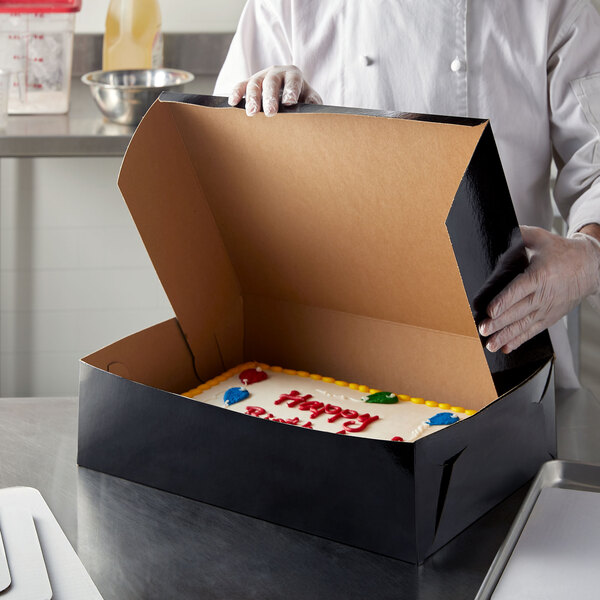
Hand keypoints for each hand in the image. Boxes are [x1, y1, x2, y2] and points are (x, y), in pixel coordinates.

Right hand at [228, 65, 322, 116]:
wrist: (288, 94)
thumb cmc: (300, 98)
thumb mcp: (309, 98)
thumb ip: (312, 101)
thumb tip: (313, 106)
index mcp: (293, 74)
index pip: (293, 81)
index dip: (291, 91)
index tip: (290, 103)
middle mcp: (276, 72)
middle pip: (272, 82)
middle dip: (270, 98)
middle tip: (270, 112)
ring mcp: (261, 76)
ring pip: (255, 83)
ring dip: (252, 98)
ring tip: (252, 112)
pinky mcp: (250, 82)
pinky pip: (241, 85)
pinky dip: (236, 92)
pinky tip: (232, 102)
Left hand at [478, 225, 599, 352]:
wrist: (590, 267)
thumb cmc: (560, 251)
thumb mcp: (541, 238)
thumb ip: (520, 233)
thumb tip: (500, 226)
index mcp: (540, 274)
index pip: (520, 289)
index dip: (504, 301)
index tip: (490, 310)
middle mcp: (544, 294)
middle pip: (519, 311)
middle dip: (499, 322)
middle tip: (483, 329)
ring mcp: (547, 308)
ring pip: (524, 325)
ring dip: (505, 336)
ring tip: (489, 344)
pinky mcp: (549, 317)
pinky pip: (533, 331)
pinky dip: (518, 341)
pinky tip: (504, 347)